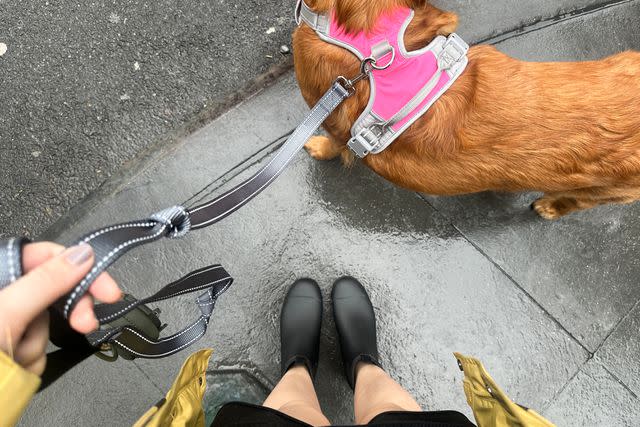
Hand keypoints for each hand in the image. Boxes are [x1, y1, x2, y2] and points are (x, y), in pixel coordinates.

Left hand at [0, 242, 121, 374]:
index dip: (81, 268)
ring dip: (37, 342)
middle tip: (86, 323)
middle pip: (52, 289)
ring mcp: (8, 322)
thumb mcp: (6, 313)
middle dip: (66, 312)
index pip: (45, 256)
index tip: (107, 288)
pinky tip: (15, 363)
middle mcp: (3, 295)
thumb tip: (81, 254)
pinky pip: (38, 346)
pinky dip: (31, 358)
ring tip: (16, 355)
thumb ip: (45, 281)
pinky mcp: (12, 347)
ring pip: (46, 322)